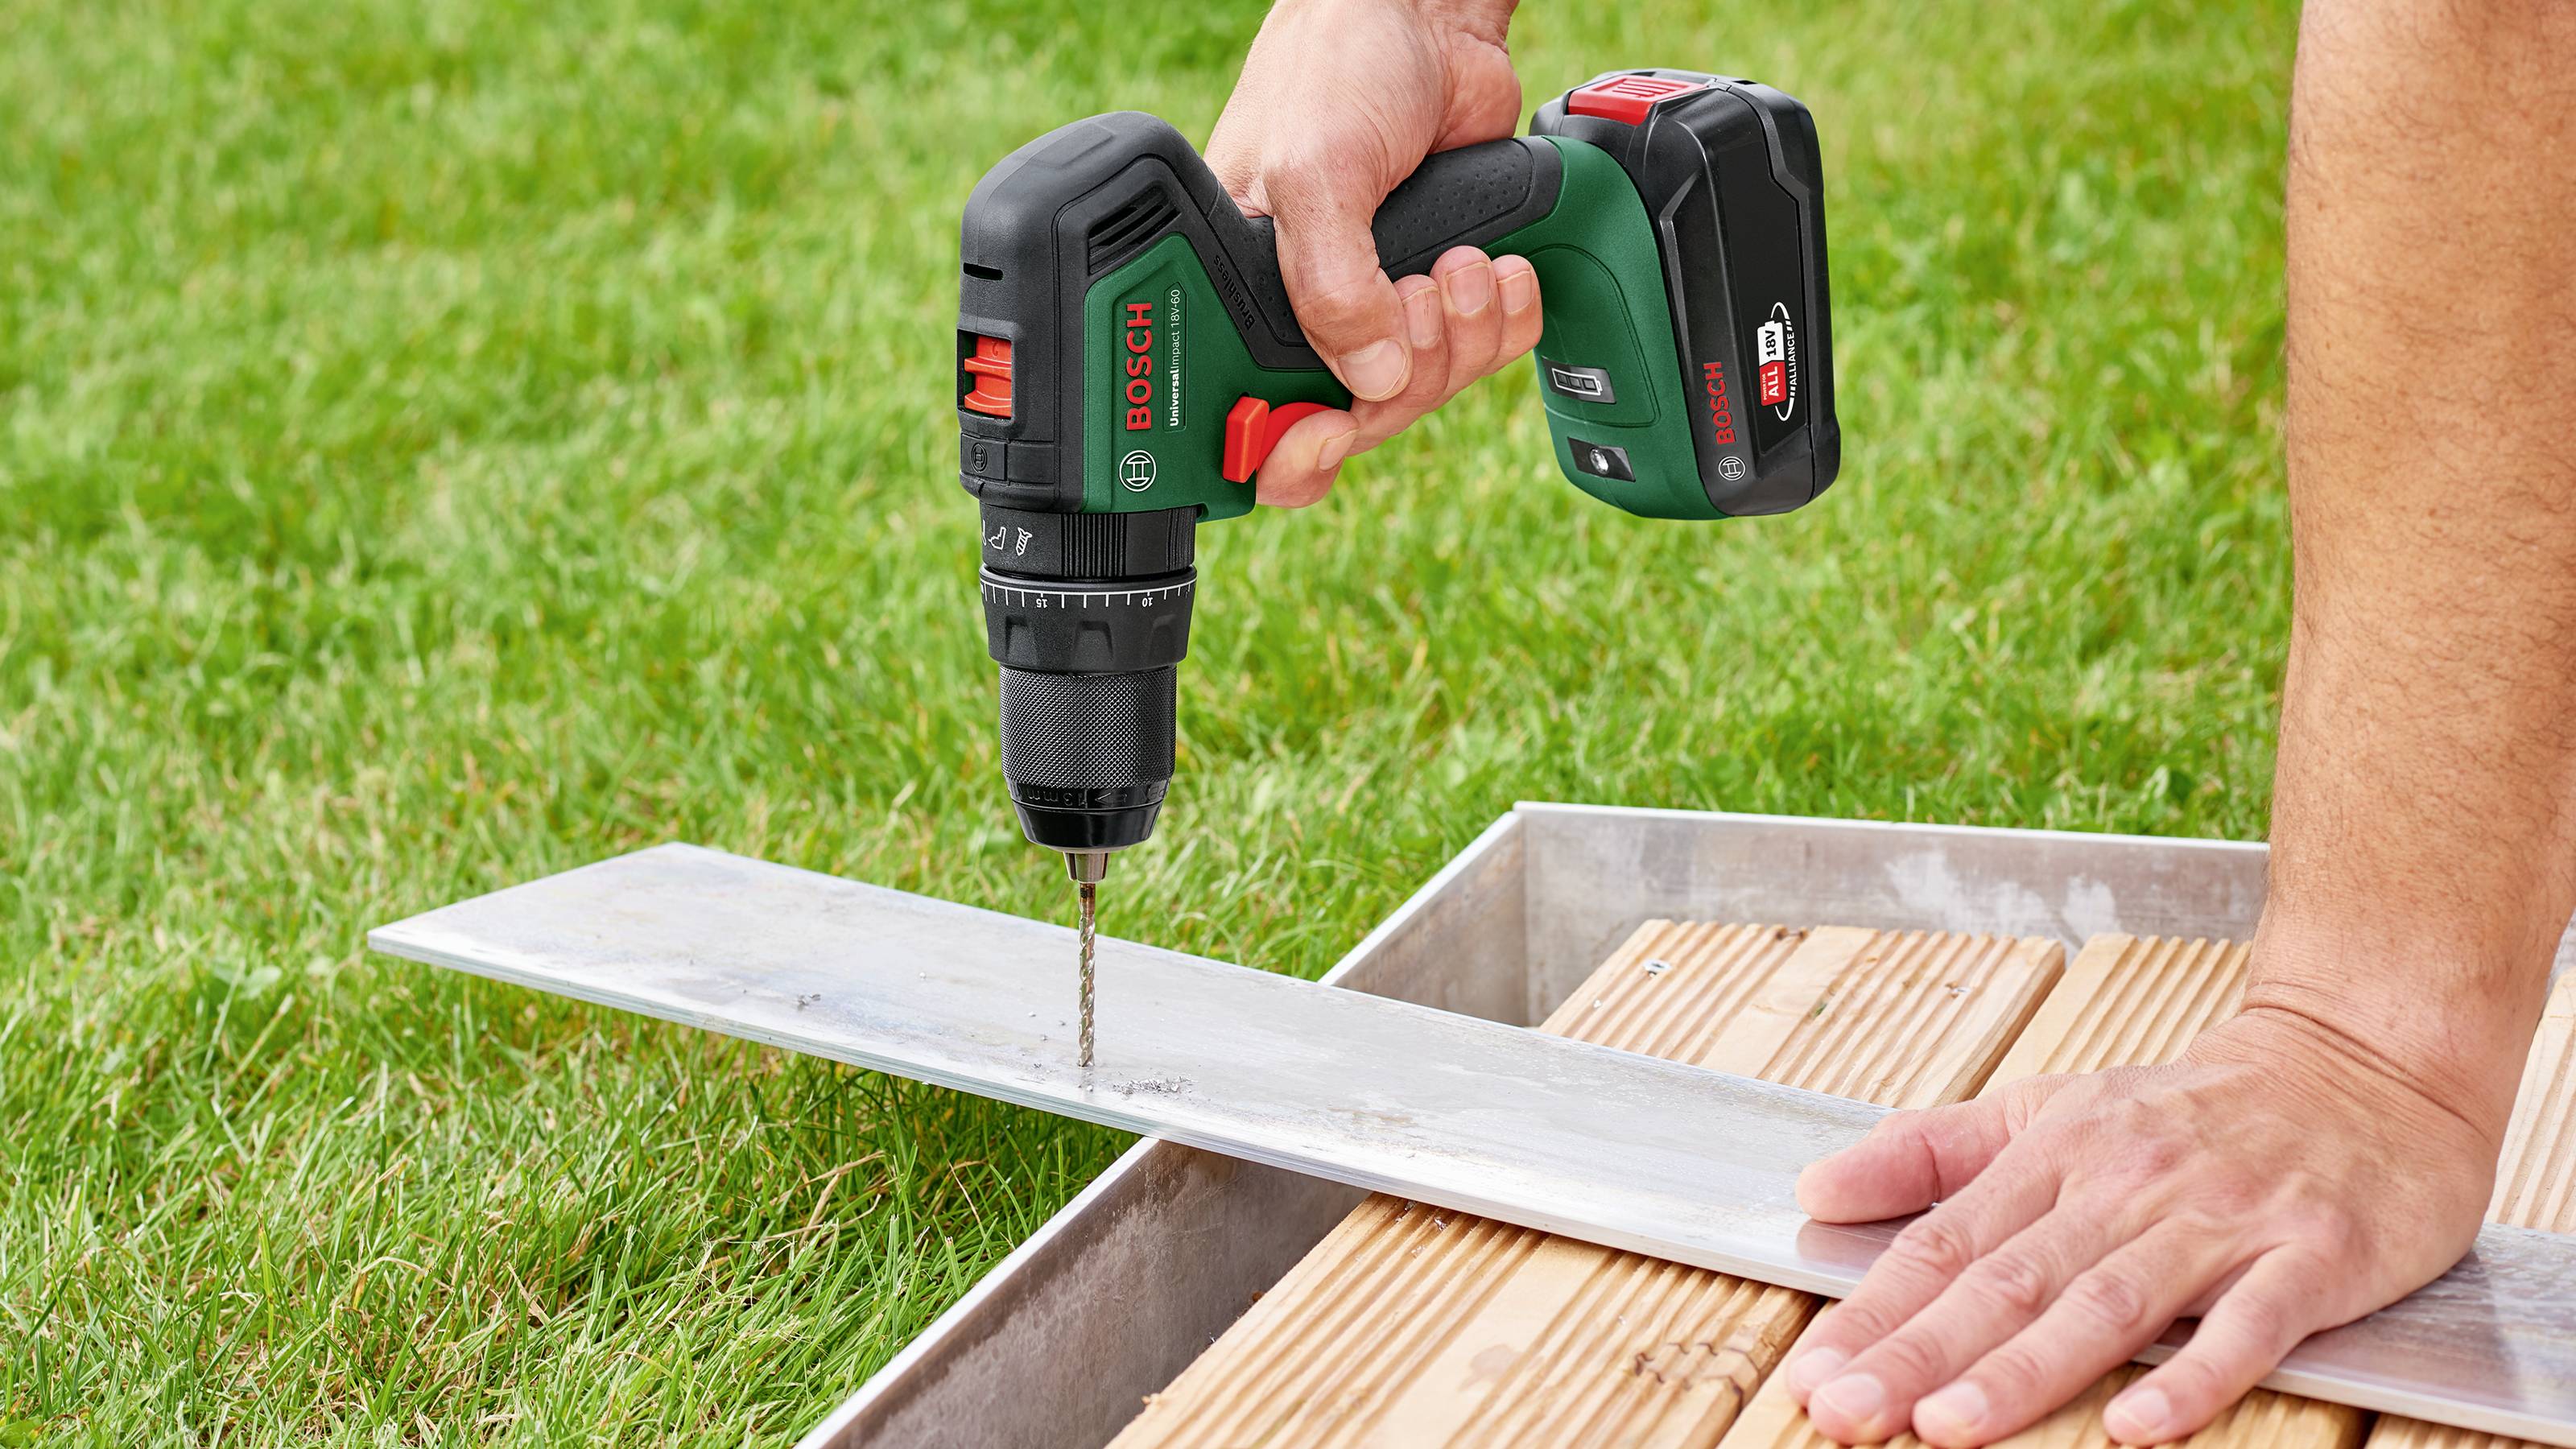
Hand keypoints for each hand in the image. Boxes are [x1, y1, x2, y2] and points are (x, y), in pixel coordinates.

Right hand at [1205, 0, 1542, 506]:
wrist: (1428, 19)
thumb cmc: (1335, 70)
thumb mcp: (1311, 171)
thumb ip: (1330, 285)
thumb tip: (1370, 382)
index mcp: (1240, 297)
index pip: (1253, 418)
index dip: (1290, 449)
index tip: (1326, 435)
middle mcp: (1306, 314)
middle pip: (1358, 419)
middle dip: (1405, 372)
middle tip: (1419, 290)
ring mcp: (1380, 309)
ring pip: (1425, 392)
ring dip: (1461, 338)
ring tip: (1466, 261)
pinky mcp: (1445, 293)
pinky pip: (1482, 354)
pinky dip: (1504, 323)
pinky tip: (1501, 267)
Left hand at [1783, 1008, 2505, 1445]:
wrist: (2361, 1067)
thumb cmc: (2192, 1109)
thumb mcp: (2046, 1110)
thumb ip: (1929, 1153)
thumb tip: (1817, 1188)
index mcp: (2053, 1152)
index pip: (1943, 1244)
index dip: (1873, 1315)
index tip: (1811, 1373)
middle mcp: (2124, 1183)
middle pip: (2005, 1281)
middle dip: (1918, 1354)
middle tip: (1844, 1413)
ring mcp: (2217, 1221)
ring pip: (2105, 1304)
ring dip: (2024, 1371)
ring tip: (1950, 1426)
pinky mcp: (2309, 1257)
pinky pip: (2246, 1326)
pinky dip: (2192, 1375)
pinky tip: (2138, 1427)